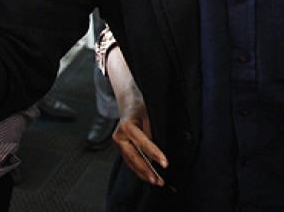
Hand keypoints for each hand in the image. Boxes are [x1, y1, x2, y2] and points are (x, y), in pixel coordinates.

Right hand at [106, 48, 168, 187]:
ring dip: (144, 173)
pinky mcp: (121, 148)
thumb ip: (154, 130)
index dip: (154, 154)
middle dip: (147, 170)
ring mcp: (119, 143)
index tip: (165, 164)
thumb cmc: (142, 105)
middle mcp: (120, 136)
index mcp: (127, 126)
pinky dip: (139, 170)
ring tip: (157, 182)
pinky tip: (149, 177)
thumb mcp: (151, 113)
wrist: (129, 100)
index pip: (143, 143)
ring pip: (131, 162)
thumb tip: (163, 148)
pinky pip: (130, 161)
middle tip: (158, 180)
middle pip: (134, 157)